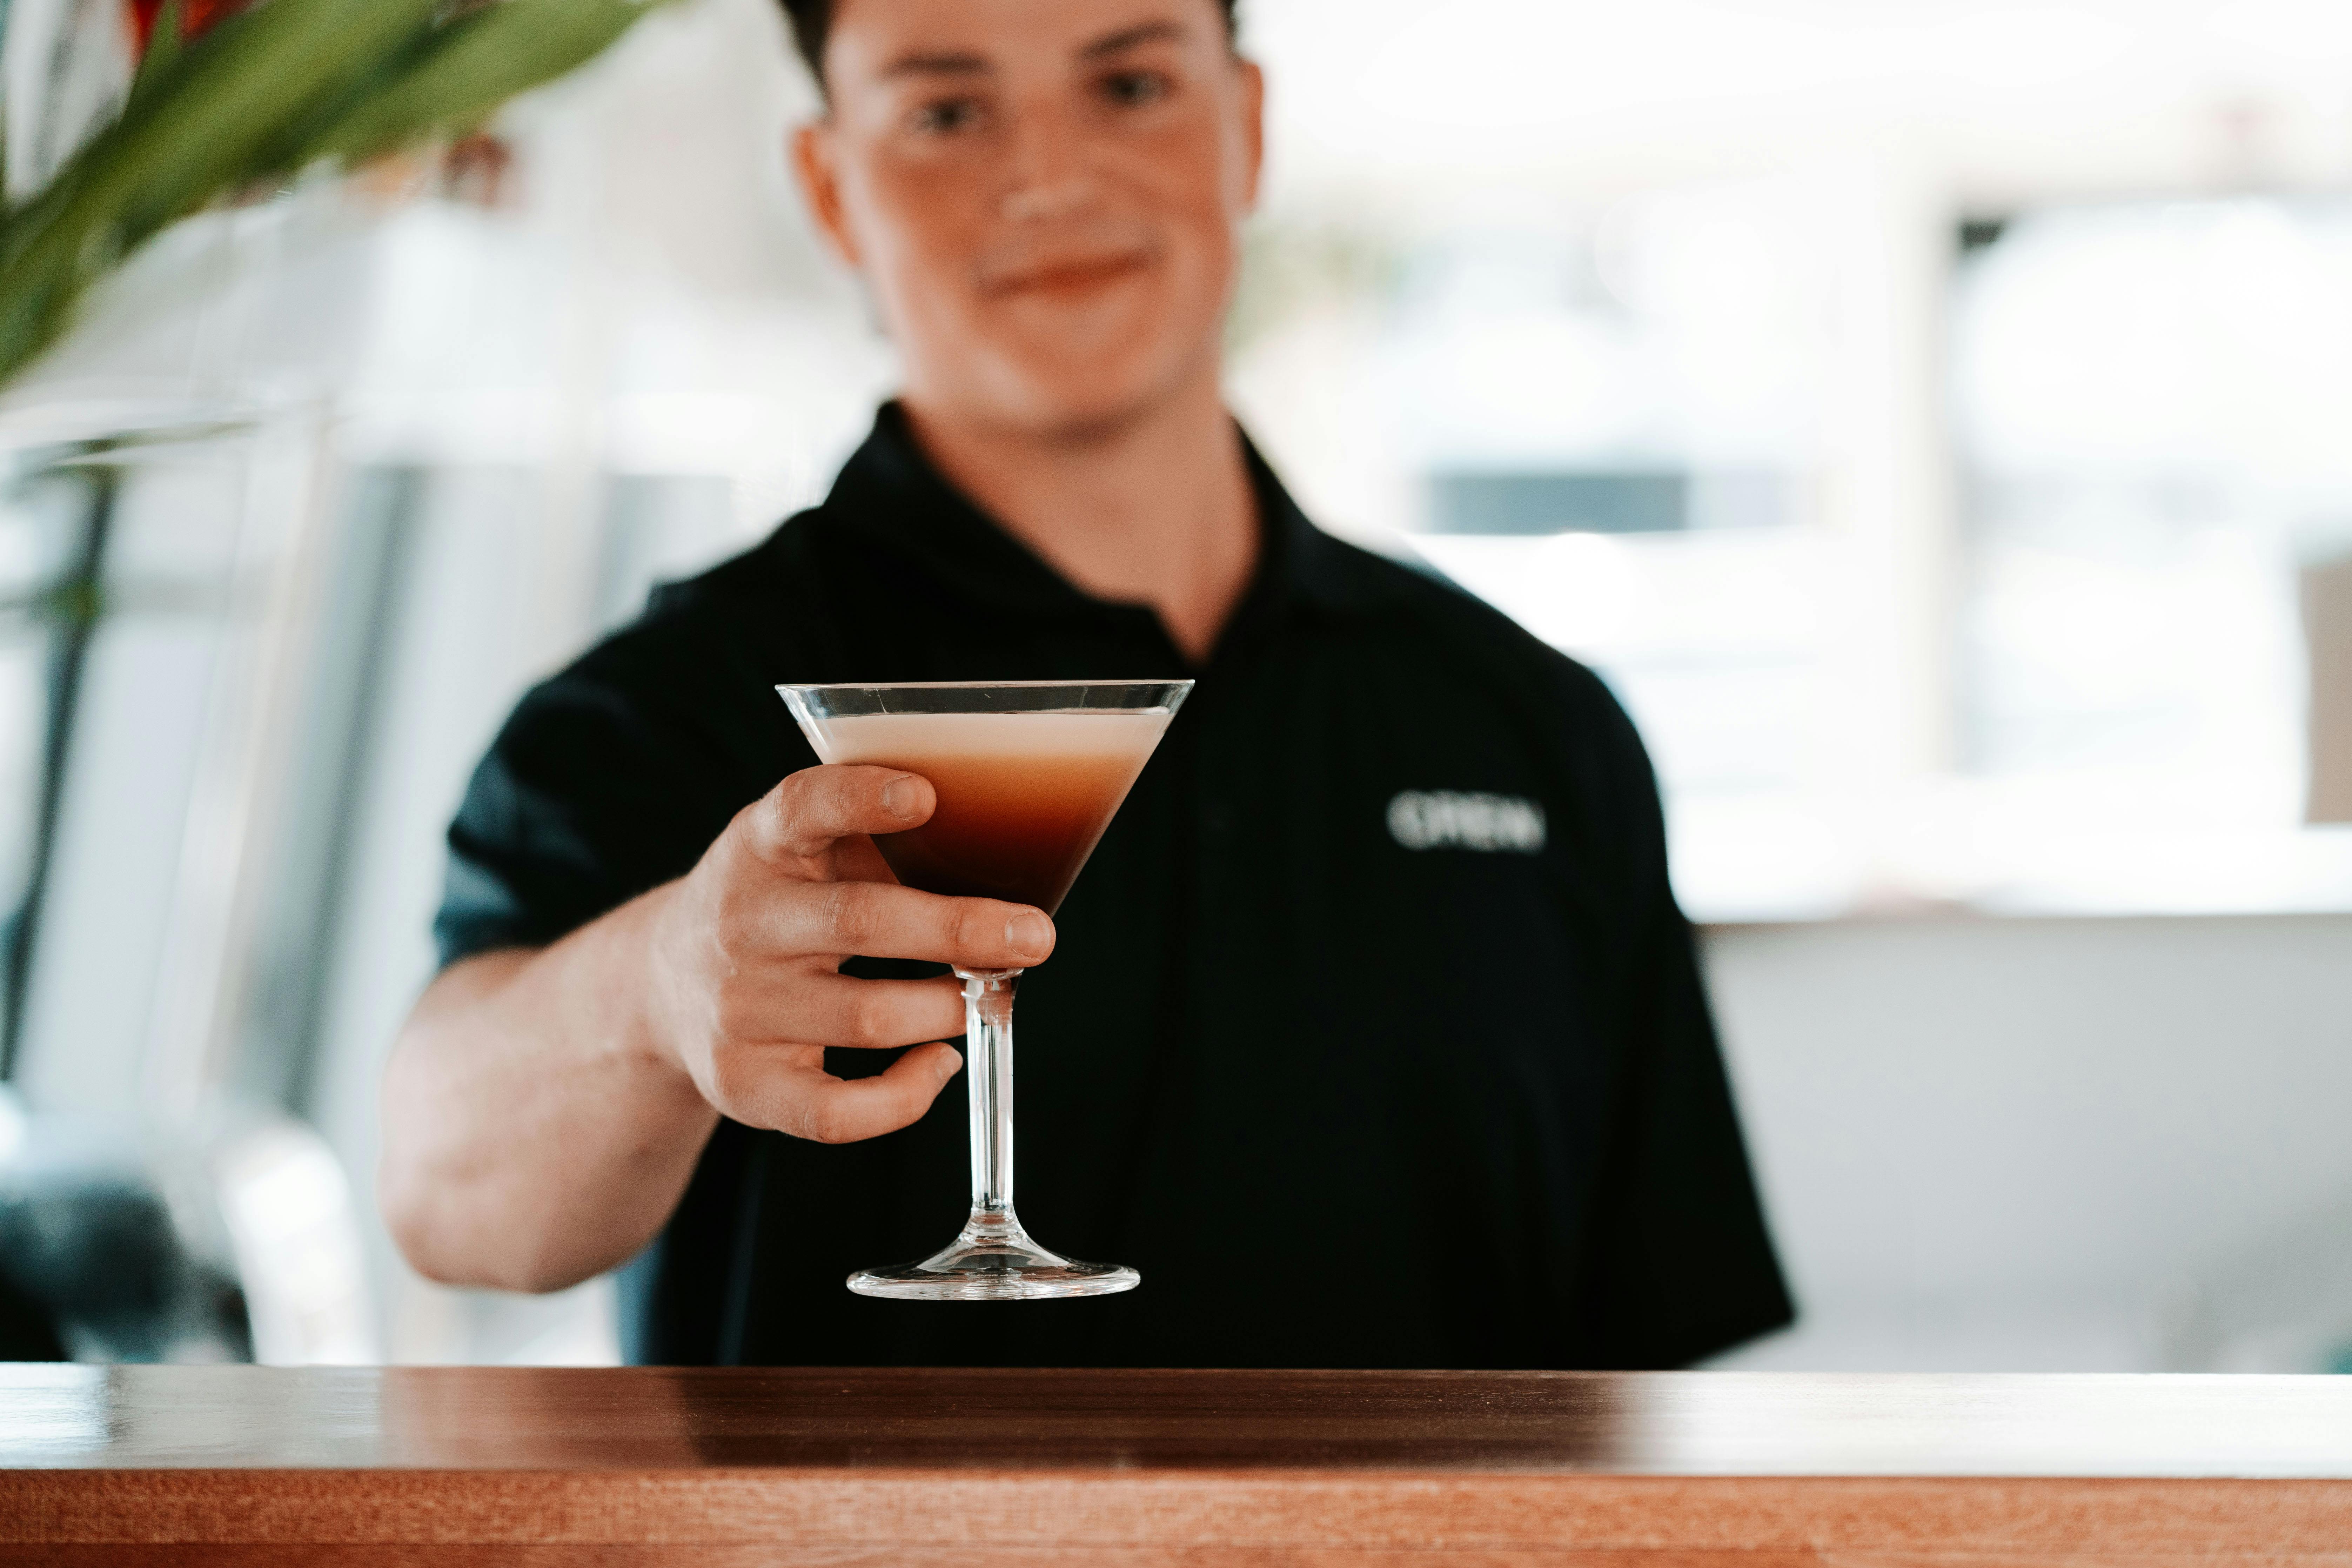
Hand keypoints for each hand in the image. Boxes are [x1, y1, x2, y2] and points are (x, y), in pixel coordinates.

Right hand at [643, 764, 1054, 1143]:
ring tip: (989, 993)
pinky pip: (838, 1111)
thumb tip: (1010, 868)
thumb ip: (880, 844)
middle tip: (1036, 936)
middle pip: (859, 924)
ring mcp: (738, 1010)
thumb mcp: (805, 852)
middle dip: (959, 931)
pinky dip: (907, 1094)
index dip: (863, 800)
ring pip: (865, 1019)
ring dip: (947, 1009)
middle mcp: (741, 923)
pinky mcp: (743, 1084)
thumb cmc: (778, 907)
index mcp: (761, 846)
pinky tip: (940, 1061)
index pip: (802, 807)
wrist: (662, 985)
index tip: (926, 796)